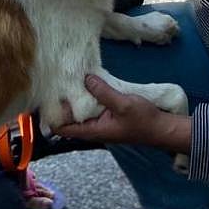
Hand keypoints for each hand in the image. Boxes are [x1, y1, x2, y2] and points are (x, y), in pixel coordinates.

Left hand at [54, 75, 190, 154]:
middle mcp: (94, 128)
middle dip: (62, 103)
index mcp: (93, 130)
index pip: (63, 128)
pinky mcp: (110, 115)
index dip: (52, 115)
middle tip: (54, 82)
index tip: (46, 97)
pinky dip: (89, 97)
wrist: (162, 128)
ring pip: (81, 111)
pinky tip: (88, 82)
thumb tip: (86, 79)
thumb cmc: (142, 120)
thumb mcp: (122, 104)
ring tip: (67, 79)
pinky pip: (93, 106)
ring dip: (76, 98)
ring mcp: (102, 122)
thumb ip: (103, 92)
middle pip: (70, 118)